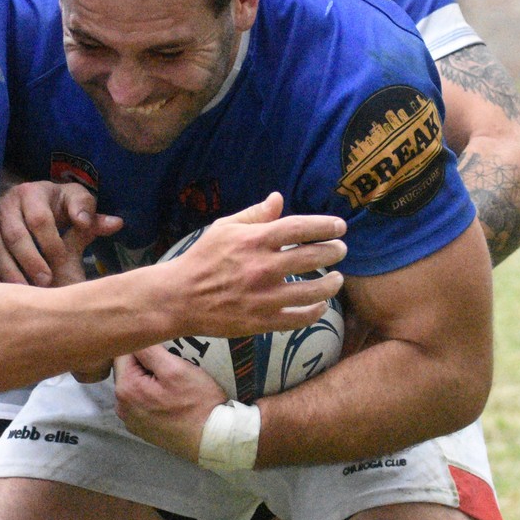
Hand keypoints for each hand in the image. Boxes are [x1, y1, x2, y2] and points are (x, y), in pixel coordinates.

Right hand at [0, 180, 121, 286]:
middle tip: (46, 282)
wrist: (34, 203)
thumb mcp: (77, 205)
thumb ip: (93, 216)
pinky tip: (8, 293)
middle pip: (14, 235)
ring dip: (11, 272)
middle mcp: (7, 205)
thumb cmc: (61, 205)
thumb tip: (115, 223)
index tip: (61, 260)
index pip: (39, 218)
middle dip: (30, 260)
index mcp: (32, 192)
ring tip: (28, 292)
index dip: (50, 241)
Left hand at [113, 345, 226, 461]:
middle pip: (128, 369)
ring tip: (174, 382)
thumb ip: (148, 350)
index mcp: (125, 388)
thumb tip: (133, 335)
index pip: (123, 352)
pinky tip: (172, 398)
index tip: (164, 349)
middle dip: (147, 363)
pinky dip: (153, 395)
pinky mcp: (142, 428)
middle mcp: (121, 406)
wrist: (212, 439)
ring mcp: (131, 419)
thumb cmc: (197, 403)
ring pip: (136, 385)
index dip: (145, 346)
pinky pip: (142, 401)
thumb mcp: (175, 368)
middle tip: (173, 365)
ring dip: (151, 379)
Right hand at [159, 192, 346, 338]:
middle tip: (341, 250)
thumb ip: (254, 215)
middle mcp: (263, 267)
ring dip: (331, 284)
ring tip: (337, 279)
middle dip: (334, 251)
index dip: (324, 225)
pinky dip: (315, 312)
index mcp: (254, 241)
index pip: (299, 228)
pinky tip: (321, 306)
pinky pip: (299, 318)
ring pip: (313, 291)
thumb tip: (278, 198)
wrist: (178, 298)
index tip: (340, 226)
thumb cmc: (201, 259)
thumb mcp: (223, 228)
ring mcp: (264, 297)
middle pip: (312, 257)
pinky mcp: (262, 321)